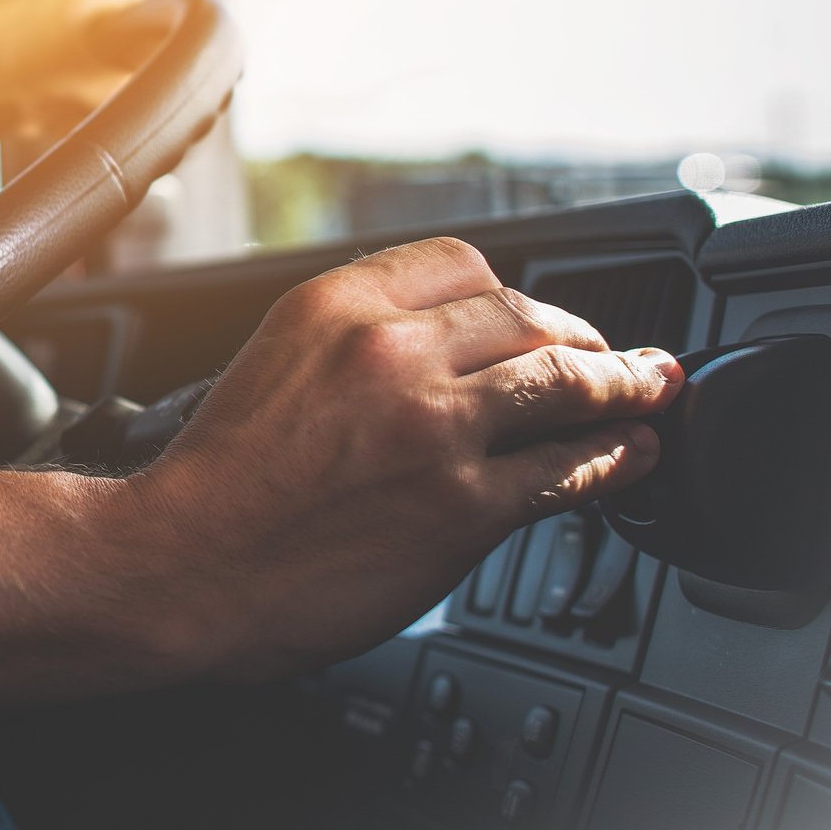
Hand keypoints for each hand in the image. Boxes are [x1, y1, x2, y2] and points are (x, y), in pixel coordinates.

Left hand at [0, 0, 151, 123]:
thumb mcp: (73, 76)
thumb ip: (124, 89)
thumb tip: (161, 105)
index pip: (159, 43)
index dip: (139, 81)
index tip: (111, 100)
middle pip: (124, 69)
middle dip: (89, 99)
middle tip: (59, 103)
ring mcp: (72, 18)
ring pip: (93, 83)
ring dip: (64, 106)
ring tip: (35, 105)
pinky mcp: (48, 41)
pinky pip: (67, 82)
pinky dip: (49, 100)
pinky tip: (26, 106)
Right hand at [129, 237, 682, 679]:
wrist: (180, 564)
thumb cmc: (212, 484)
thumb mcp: (269, 364)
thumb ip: (349, 343)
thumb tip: (433, 347)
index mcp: (333, 307)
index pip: (464, 265)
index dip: (513, 292)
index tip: (533, 315)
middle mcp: (389, 351)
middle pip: (528, 316)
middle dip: (583, 336)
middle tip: (611, 356)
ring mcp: (433, 427)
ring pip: (565, 380)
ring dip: (623, 385)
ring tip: (650, 391)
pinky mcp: (462, 505)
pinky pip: (568, 468)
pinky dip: (615, 459)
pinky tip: (630, 456)